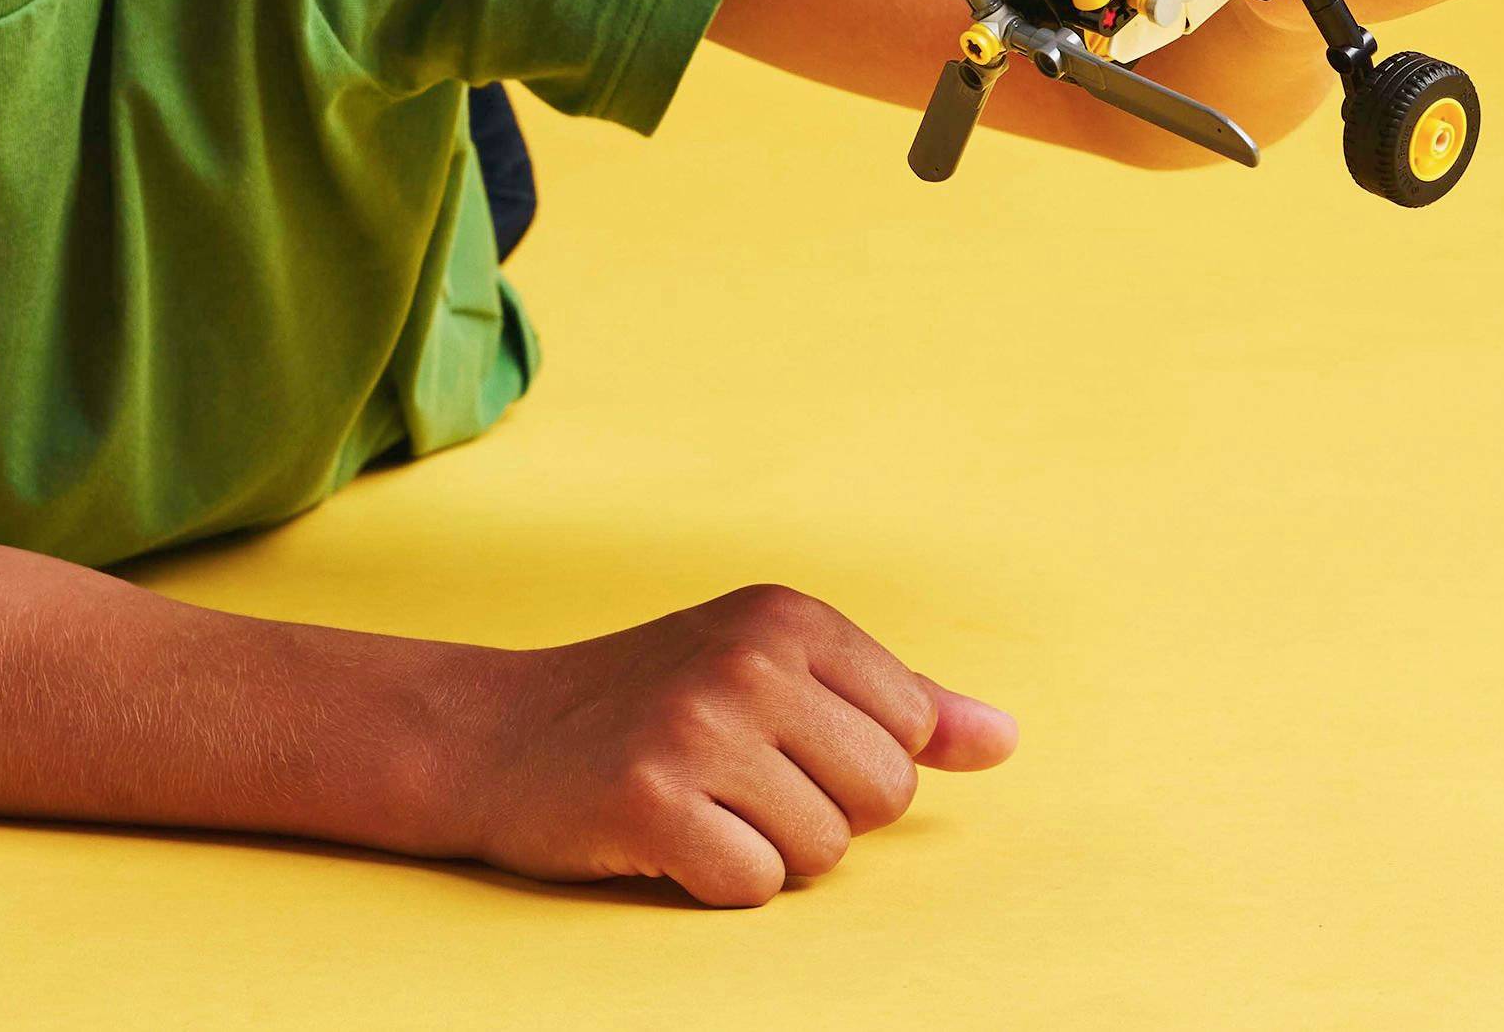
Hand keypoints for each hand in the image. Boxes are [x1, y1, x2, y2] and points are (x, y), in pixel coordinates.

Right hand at [449, 582, 1016, 905]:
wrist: (498, 731)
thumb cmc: (652, 702)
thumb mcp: (774, 670)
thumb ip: (896, 701)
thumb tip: (1005, 740)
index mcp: (788, 616)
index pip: (913, 732)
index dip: (855, 762)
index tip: (781, 741)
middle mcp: (750, 658)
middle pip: (881, 796)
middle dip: (821, 811)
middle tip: (739, 780)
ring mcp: (699, 726)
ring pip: (822, 852)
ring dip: (766, 850)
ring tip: (701, 803)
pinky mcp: (651, 800)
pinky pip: (753, 888)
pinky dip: (716, 881)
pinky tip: (668, 837)